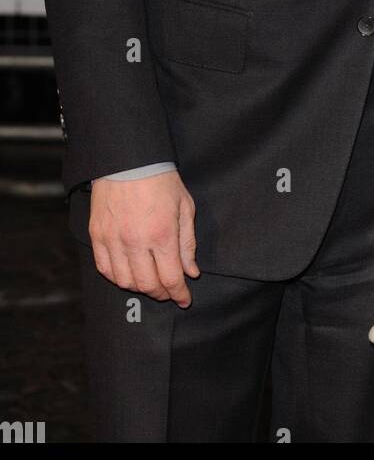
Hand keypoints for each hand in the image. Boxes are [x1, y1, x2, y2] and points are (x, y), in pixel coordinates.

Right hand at [89, 169, 199, 305]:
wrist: (129, 160)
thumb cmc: (160, 180)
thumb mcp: (184, 207)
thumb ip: (187, 243)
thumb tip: (190, 272)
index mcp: (162, 234)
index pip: (171, 278)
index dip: (179, 294)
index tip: (184, 299)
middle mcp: (136, 241)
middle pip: (147, 285)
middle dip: (161, 293)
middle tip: (169, 291)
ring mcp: (113, 240)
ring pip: (125, 281)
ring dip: (139, 288)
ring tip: (150, 282)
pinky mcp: (97, 235)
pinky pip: (105, 268)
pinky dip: (117, 277)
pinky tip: (128, 274)